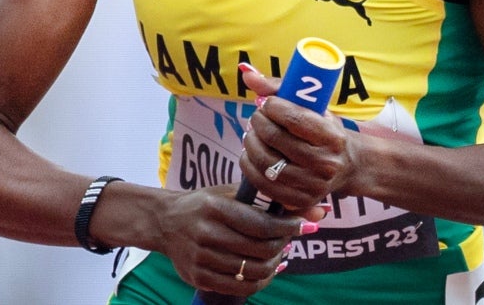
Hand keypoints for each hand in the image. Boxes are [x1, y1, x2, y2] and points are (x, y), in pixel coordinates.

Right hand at [151, 185, 312, 295]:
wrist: (163, 222)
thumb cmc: (204, 205)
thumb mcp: (230, 194)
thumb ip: (270, 201)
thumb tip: (320, 212)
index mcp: (213, 207)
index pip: (261, 224)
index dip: (290, 227)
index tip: (308, 227)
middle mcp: (204, 232)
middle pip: (260, 250)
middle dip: (283, 246)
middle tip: (289, 240)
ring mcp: (200, 257)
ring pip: (253, 272)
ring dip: (274, 265)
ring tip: (278, 254)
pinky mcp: (198, 277)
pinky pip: (240, 287)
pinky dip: (260, 281)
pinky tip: (266, 270)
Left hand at [239, 61, 360, 214]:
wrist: (348, 166)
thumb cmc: (325, 131)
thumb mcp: (313, 107)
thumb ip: (279, 88)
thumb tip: (246, 73)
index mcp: (333, 137)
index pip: (295, 118)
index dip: (273, 107)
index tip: (268, 103)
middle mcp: (326, 164)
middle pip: (276, 139)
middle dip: (258, 123)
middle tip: (257, 118)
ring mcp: (314, 185)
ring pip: (266, 162)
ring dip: (250, 143)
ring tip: (252, 134)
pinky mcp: (301, 200)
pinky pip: (263, 184)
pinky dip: (249, 166)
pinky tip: (250, 154)